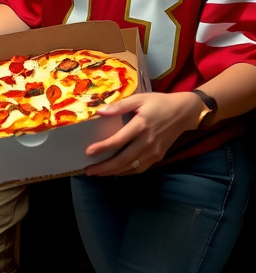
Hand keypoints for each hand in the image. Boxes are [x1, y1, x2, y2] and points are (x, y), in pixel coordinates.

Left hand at [84, 90, 204, 175]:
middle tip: (88, 171)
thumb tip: (99, 111)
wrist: (184, 113)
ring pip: (131, 167)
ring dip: (113, 172)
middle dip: (104, 167)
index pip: (119, 140)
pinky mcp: (158, 156)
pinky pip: (140, 168)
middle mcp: (147, 142)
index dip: (103, 147)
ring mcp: (154, 151)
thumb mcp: (139, 99)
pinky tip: (115, 171)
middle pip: (123, 159)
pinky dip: (126, 172)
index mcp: (141, 126)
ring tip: (97, 173)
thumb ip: (119, 106)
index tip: (88, 152)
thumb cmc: (159, 103)